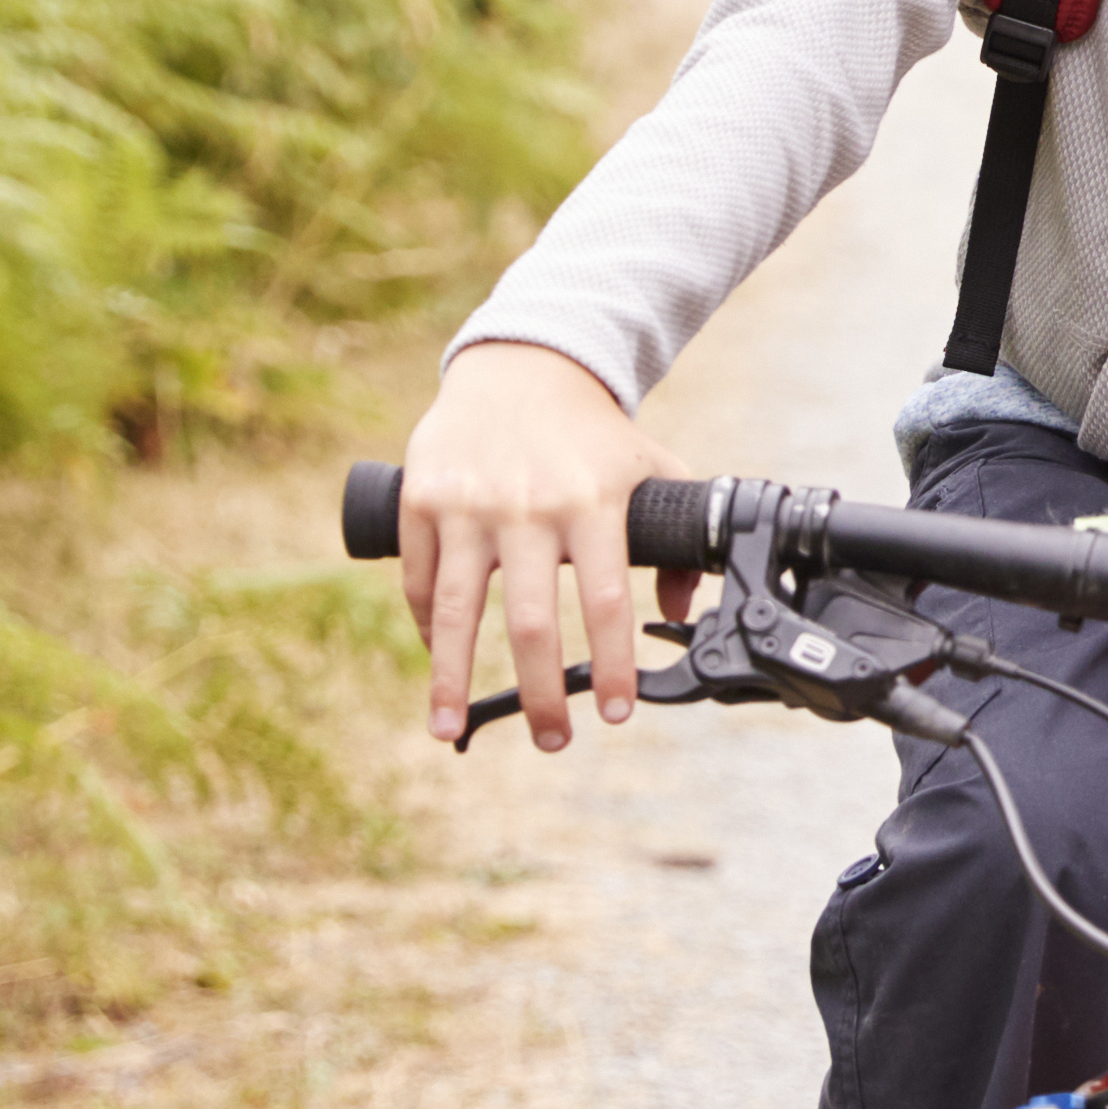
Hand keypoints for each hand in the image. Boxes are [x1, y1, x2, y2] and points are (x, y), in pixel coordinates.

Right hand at [395, 340, 687, 749]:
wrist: (521, 367)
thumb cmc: (593, 432)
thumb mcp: (652, 468)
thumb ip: (677, 539)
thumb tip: (686, 608)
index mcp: (594, 502)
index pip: (607, 601)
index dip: (613, 664)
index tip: (617, 713)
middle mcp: (530, 508)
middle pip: (533, 624)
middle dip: (541, 694)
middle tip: (553, 742)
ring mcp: (470, 506)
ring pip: (459, 614)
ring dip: (452, 682)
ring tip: (450, 731)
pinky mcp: (421, 500)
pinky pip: (422, 581)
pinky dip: (428, 628)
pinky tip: (438, 663)